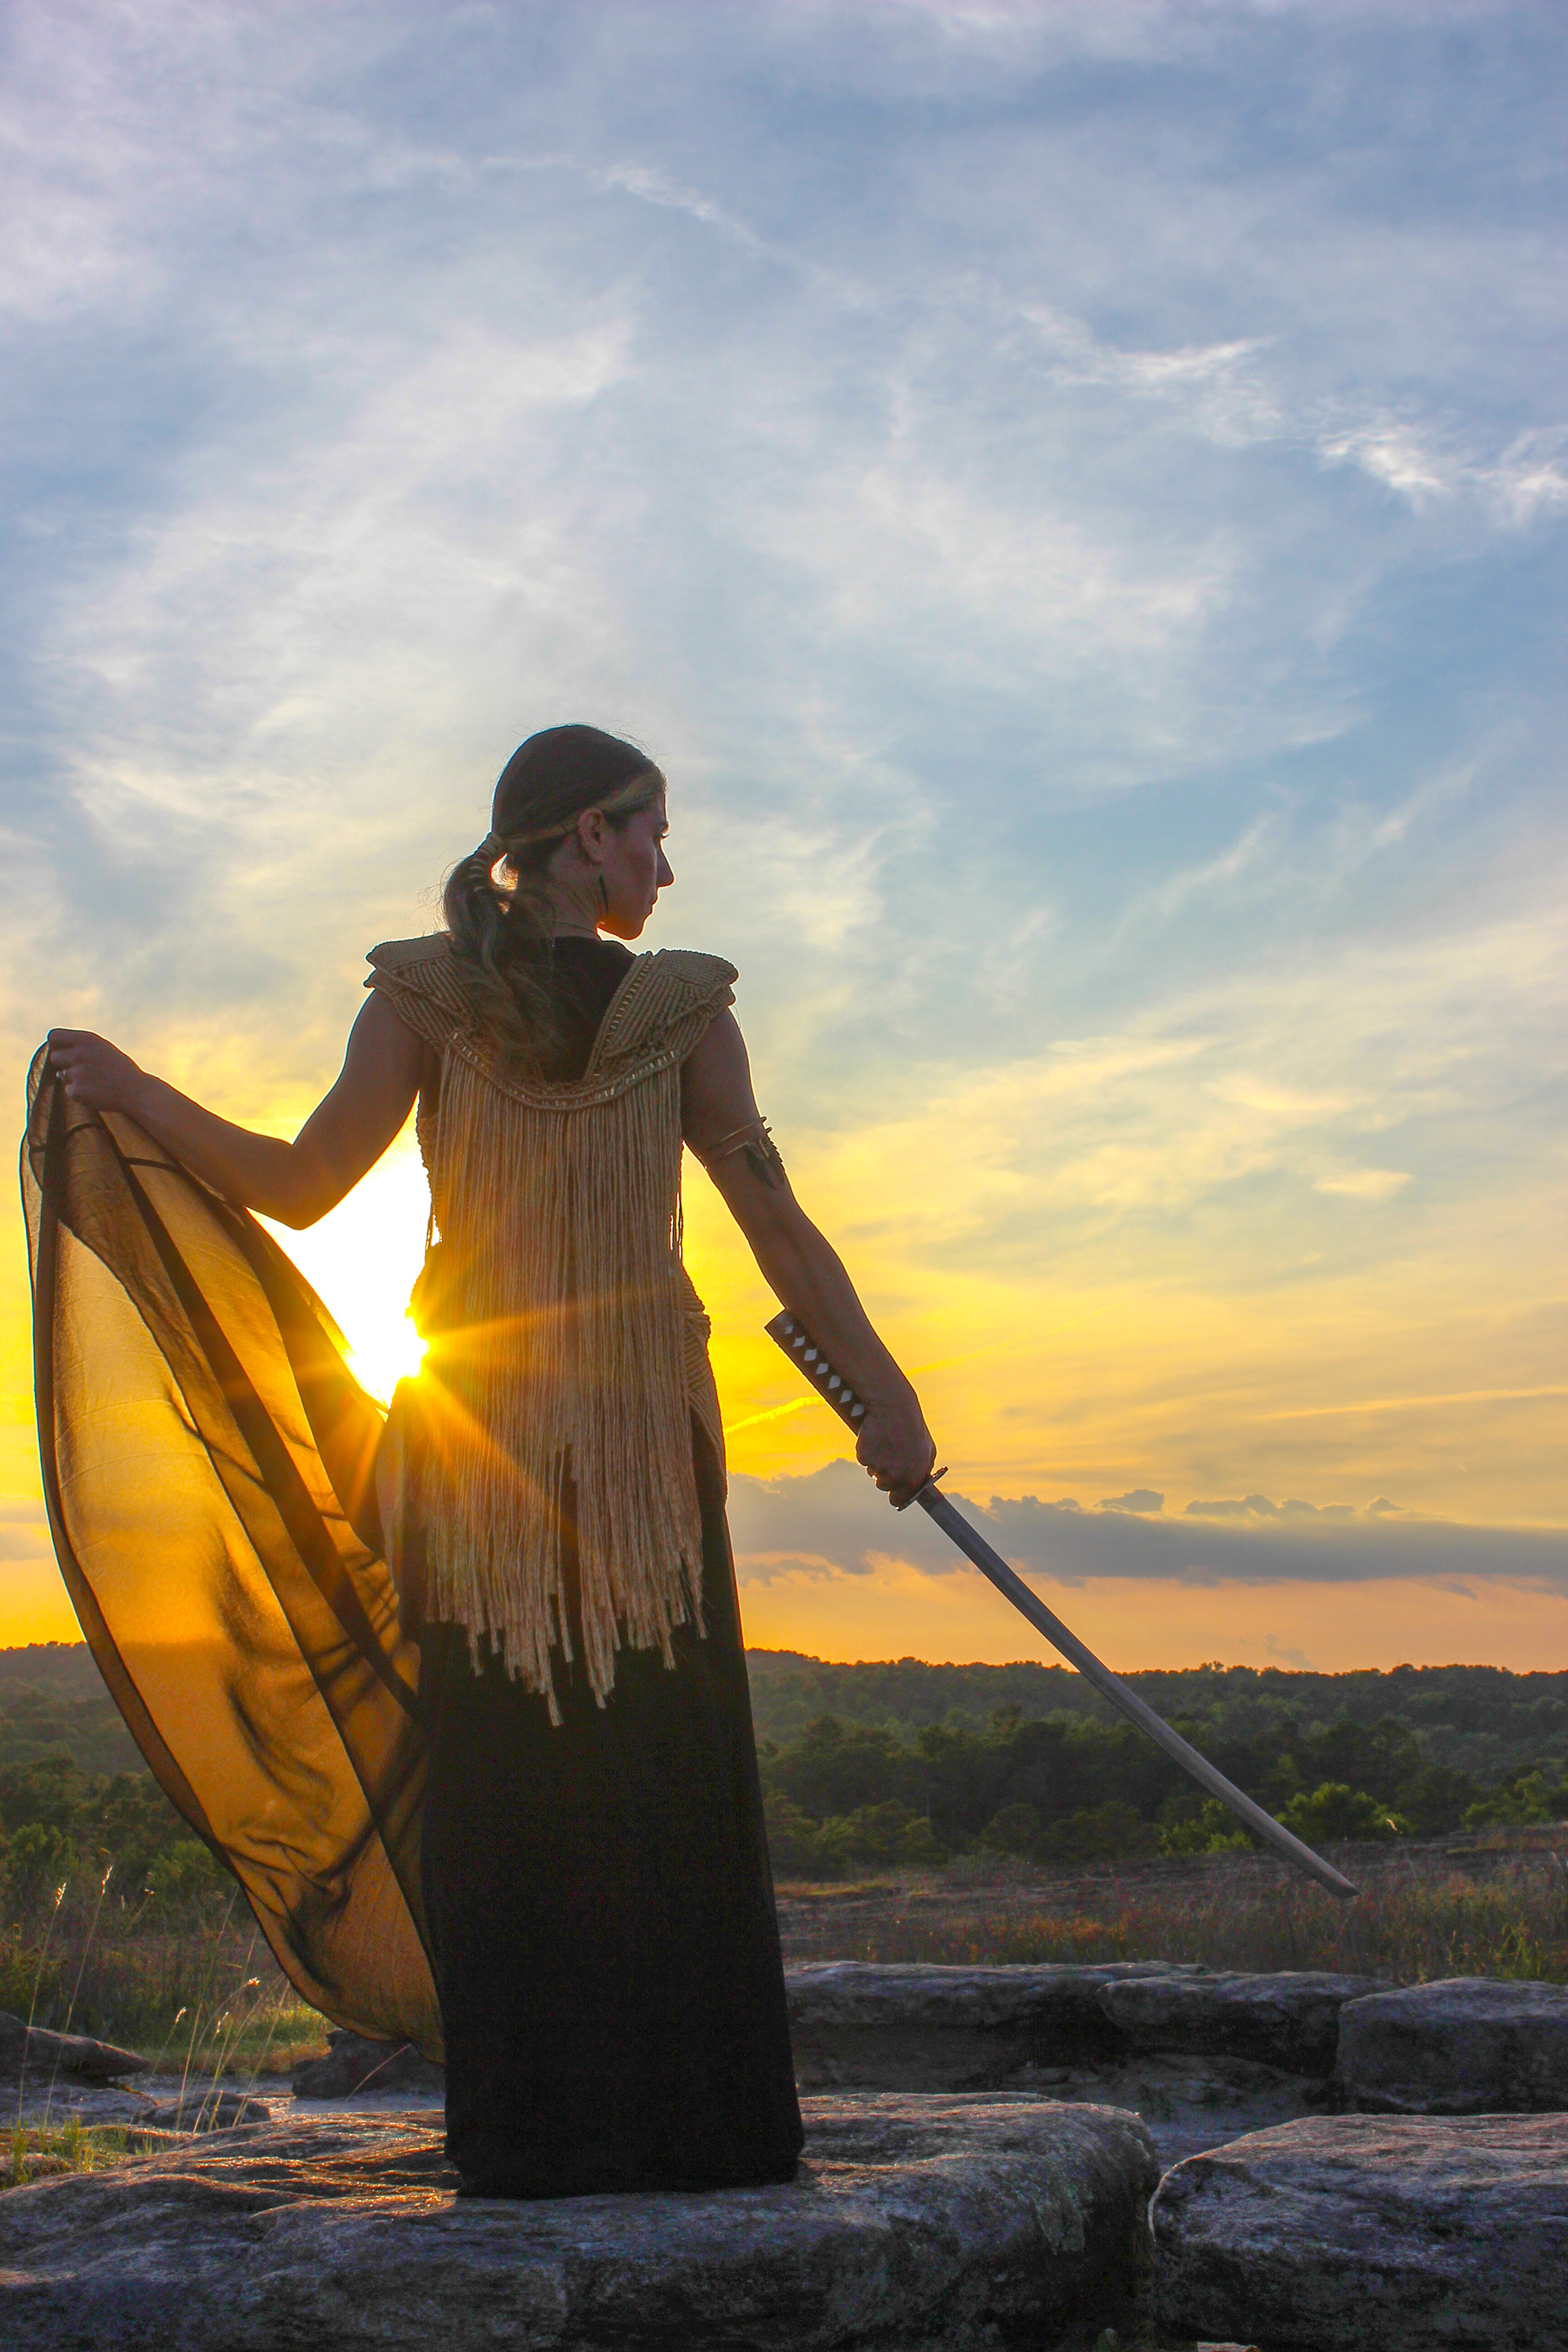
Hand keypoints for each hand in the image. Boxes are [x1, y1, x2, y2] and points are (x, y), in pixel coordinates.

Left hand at [47, 1029, 146, 1116]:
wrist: (136, 1091)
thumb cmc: (119, 1069)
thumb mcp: (102, 1048)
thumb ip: (80, 1048)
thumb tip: (56, 1062)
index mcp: (86, 1039)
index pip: (53, 1036)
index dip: (56, 1045)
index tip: (65, 1052)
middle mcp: (79, 1053)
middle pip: (54, 1057)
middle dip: (64, 1064)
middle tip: (84, 1070)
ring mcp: (77, 1072)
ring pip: (62, 1075)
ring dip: (73, 1079)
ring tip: (94, 1081)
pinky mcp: (76, 1090)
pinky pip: (69, 1091)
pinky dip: (79, 1094)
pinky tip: (95, 1092)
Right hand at [855, 1392, 937, 1510]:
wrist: (893, 1406)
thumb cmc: (913, 1426)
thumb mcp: (928, 1449)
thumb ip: (923, 1470)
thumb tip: (919, 1484)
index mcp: (913, 1475)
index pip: (899, 1499)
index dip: (896, 1497)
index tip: (894, 1494)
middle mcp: (895, 1474)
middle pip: (883, 1486)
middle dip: (884, 1476)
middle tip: (888, 1458)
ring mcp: (878, 1465)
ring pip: (872, 1472)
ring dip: (876, 1462)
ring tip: (885, 1443)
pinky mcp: (864, 1455)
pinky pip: (864, 1459)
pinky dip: (867, 1450)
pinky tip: (876, 1437)